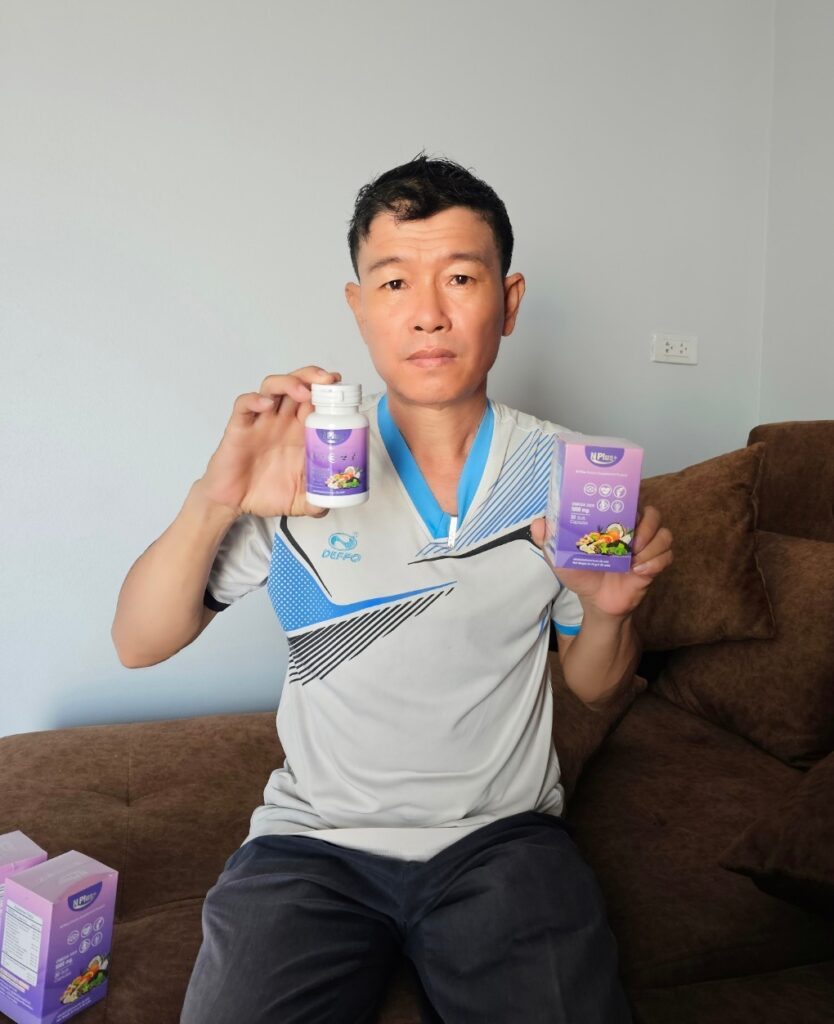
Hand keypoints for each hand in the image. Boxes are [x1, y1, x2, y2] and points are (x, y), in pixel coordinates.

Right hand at [196, 366, 340, 518]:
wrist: (234, 503)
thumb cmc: (266, 493)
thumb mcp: (300, 501)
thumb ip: (318, 502)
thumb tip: (333, 501)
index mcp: (300, 433)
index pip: (317, 402)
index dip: (330, 393)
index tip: (345, 391)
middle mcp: (282, 422)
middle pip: (299, 385)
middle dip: (315, 378)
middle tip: (330, 381)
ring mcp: (261, 422)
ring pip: (274, 387)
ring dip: (290, 382)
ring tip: (303, 391)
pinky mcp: (240, 427)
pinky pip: (244, 405)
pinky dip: (255, 400)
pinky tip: (266, 404)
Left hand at [530, 506, 672, 619]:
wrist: (597, 602)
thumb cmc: (581, 574)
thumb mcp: (560, 558)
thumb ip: (548, 540)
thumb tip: (538, 523)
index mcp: (613, 522)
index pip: (630, 498)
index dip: (632, 495)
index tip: (625, 501)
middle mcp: (633, 530)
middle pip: (652, 513)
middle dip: (646, 524)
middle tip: (631, 541)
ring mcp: (645, 548)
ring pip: (664, 533)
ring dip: (652, 544)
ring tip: (633, 559)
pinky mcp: (654, 565)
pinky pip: (667, 556)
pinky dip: (655, 562)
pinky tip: (638, 571)